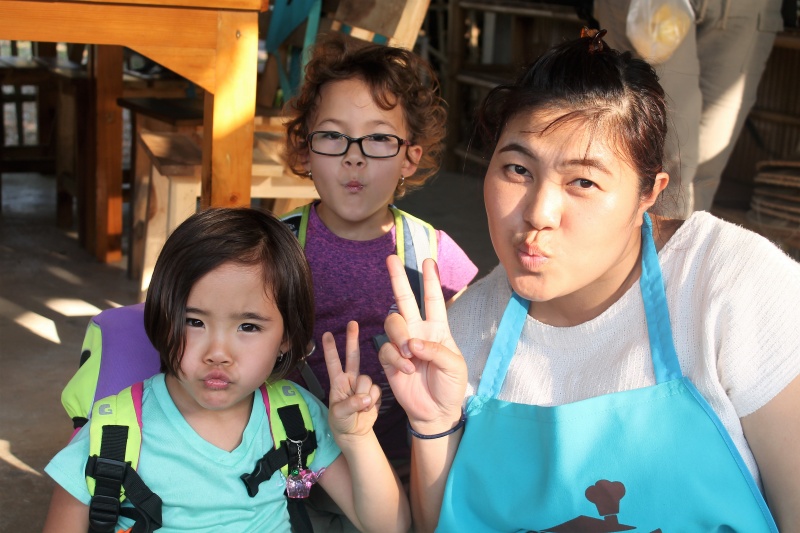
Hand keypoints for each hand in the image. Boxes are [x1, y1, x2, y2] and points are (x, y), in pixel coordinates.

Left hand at [323, 321, 381, 438]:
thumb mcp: (339, 415)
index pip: (333, 363)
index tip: (326, 334)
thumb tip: (366, 397)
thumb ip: (351, 404)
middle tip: (352, 323)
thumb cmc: (341, 422)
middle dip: (352, 340)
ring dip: (364, 395)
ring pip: (367, 380)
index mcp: (338, 382)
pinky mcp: (374, 392)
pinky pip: (376, 391)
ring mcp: (362, 385)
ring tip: (359, 408)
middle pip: (353, 356)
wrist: (355, 433)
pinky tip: (367, 409)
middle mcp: (350, 379)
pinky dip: (372, 401)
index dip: (330, 349)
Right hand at [379, 255, 466, 433]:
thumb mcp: (454, 366)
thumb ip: (435, 350)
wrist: (436, 412)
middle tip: (391, 259)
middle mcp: (418, 332)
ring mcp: (402, 345)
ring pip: (392, 323)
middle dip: (398, 279)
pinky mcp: (390, 360)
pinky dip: (395, 358)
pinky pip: (385, 349)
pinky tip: (406, 369)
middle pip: (405, 300)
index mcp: (438, 329)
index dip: (431, 281)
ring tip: (409, 353)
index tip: (429, 261)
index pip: (434, 300)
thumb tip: (412, 343)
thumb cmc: (450, 387)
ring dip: (399, 335)